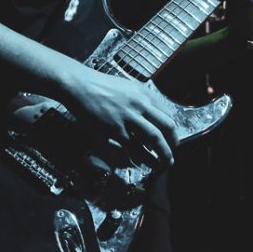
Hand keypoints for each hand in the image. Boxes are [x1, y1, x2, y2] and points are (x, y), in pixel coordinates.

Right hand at [60, 67, 178, 167]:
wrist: (80, 85)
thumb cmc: (101, 86)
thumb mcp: (127, 88)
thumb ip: (142, 102)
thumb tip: (152, 120)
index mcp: (144, 94)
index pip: (168, 115)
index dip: (172, 132)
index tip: (171, 141)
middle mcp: (139, 104)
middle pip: (166, 127)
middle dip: (172, 145)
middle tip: (171, 155)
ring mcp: (127, 117)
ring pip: (154, 139)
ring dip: (162, 155)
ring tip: (163, 165)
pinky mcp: (114, 129)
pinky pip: (133, 147)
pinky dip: (140, 158)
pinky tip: (142, 163)